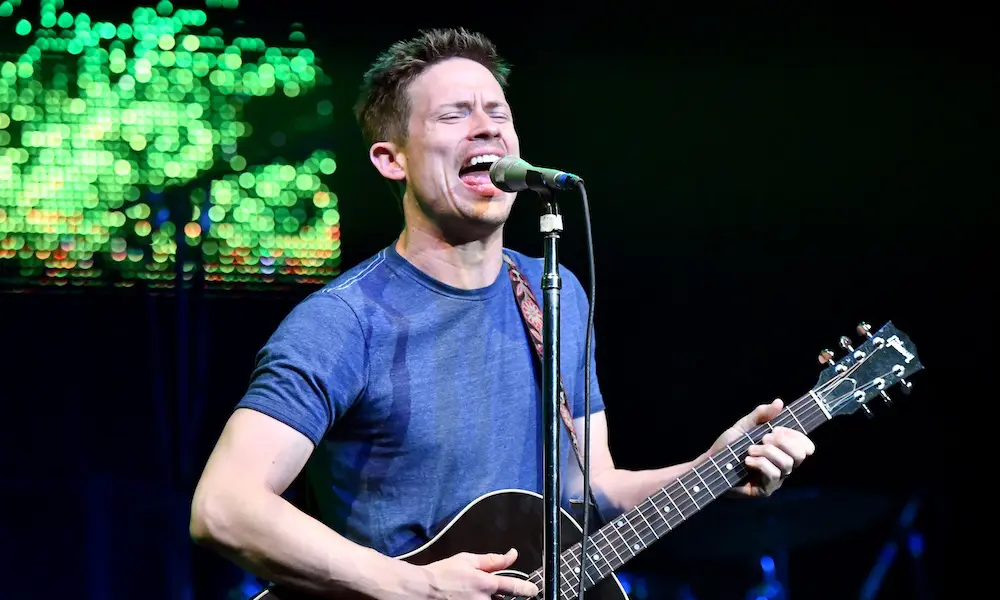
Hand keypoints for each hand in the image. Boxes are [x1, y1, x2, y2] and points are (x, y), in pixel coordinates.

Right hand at [420, 548, 538, 598]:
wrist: (422, 590)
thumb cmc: (443, 573)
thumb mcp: (468, 560)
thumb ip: (493, 560)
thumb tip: (512, 554)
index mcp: (485, 584)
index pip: (514, 588)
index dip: (527, 589)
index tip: (534, 590)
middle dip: (505, 598)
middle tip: (491, 590)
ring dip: (490, 599)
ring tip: (473, 592)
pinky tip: (470, 596)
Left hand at [709, 398, 815, 497]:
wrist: (710, 464)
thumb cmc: (727, 446)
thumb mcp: (744, 426)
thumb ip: (761, 415)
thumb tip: (779, 402)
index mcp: (783, 451)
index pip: (806, 446)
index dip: (795, 436)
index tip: (776, 429)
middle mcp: (783, 466)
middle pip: (800, 454)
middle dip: (782, 442)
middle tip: (763, 438)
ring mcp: (776, 479)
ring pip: (787, 464)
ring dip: (766, 452)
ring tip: (749, 450)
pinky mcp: (766, 489)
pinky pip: (773, 475)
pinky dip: (760, 463)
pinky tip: (747, 461)